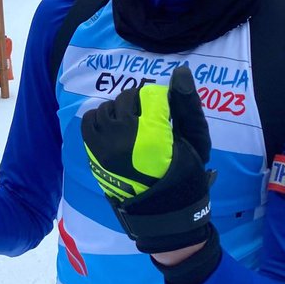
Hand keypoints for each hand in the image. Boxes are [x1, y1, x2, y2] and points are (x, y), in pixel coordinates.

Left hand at [81, 65, 214, 256]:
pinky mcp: (93, 155)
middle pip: (125, 99)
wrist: (163, 213)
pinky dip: (99, 121)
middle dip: (139, 104)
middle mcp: (123, 136)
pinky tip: (112, 130)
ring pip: (105, 109)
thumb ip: (187, 105)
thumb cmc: (185, 177)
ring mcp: (104, 146)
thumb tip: (180, 70)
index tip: (165, 114)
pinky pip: (88, 124)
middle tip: (149, 119)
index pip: (149, 96)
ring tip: (130, 124)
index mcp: (151, 132)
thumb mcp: (196, 141)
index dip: (160, 101)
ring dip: (118, 111)